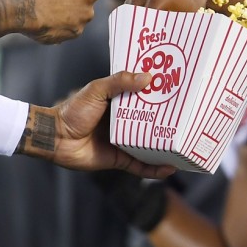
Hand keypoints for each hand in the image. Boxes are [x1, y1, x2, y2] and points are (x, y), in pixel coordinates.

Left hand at [24, 72, 176, 176]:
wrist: (55, 137)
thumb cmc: (73, 110)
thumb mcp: (97, 90)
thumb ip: (120, 82)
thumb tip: (148, 77)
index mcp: (121, 102)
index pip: (146, 98)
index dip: (161, 95)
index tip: (180, 89)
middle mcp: (125, 122)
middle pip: (152, 122)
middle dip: (170, 122)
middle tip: (191, 118)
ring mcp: (123, 141)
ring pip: (150, 145)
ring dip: (166, 147)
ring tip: (186, 145)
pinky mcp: (119, 159)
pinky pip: (141, 166)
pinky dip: (155, 168)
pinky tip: (169, 167)